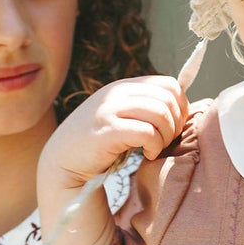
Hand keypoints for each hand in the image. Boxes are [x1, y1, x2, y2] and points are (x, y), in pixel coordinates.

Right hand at [38, 75, 189, 203]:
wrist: (63, 160)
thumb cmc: (97, 144)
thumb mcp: (119, 117)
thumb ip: (141, 108)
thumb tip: (179, 108)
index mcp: (123, 87)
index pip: (168, 84)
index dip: (180, 106)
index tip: (174, 126)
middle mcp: (117, 93)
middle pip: (168, 99)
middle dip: (175, 123)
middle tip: (166, 141)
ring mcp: (111, 110)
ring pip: (161, 114)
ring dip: (166, 136)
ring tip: (155, 149)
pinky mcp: (109, 130)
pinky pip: (147, 132)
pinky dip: (154, 146)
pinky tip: (147, 155)